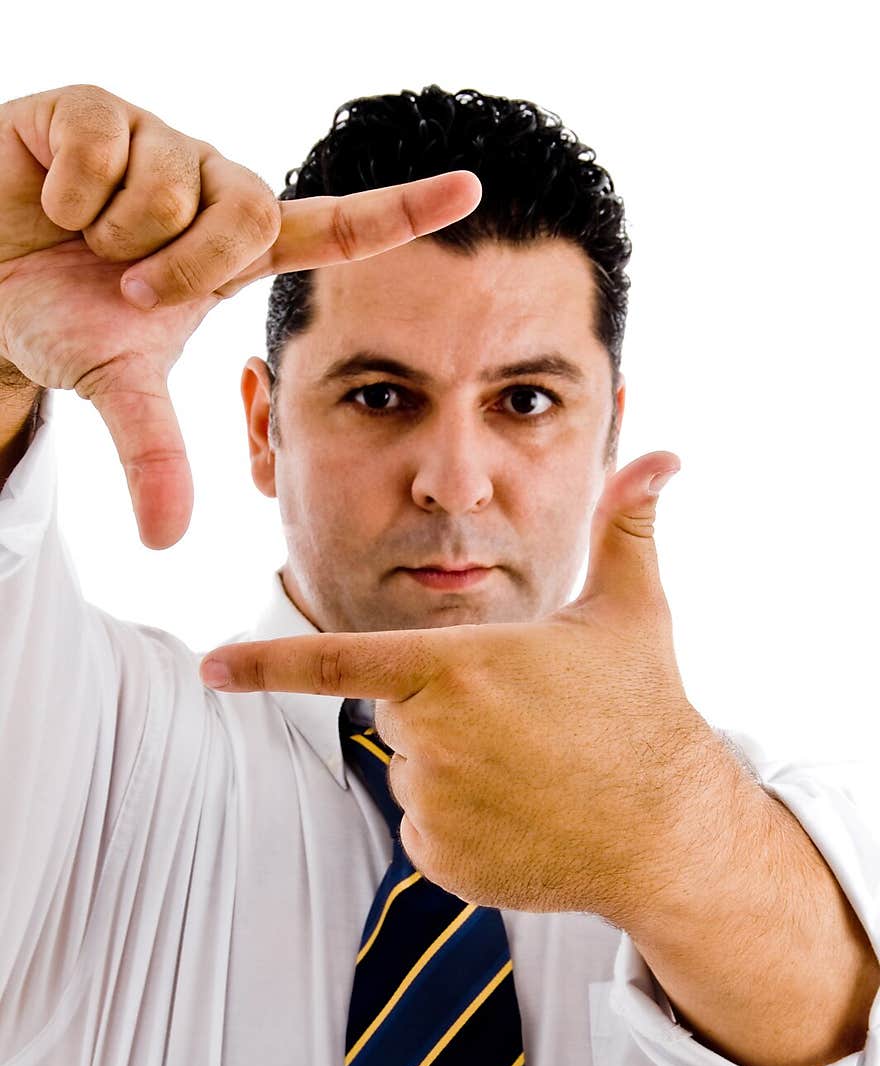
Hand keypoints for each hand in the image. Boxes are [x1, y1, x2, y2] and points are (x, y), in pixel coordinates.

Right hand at [0, 84, 479, 547]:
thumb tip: (165, 541)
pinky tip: (54, 201)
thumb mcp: (114, 387)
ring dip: (117, 232)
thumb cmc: (59, 320)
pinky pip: (106, 143)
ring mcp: (156, 142)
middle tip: (127, 291)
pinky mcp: (95, 108)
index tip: (470, 191)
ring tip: (85, 242)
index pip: (332, 229)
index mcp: (232, 251)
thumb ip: (153, 453)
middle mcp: (209, 190)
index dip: (399, 212)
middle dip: (182, 269)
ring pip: (173, 183)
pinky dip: (69, 188)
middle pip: (248, 214)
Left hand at [199, 452, 726, 915]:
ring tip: (533, 771)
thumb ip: (627, 530)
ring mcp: (434, 805)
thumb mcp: (633, 613)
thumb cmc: (646, 712)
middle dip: (445, 709)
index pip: (337, 662)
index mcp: (457, 664)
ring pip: (413, 771)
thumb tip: (664, 455)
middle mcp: (433, 736)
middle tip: (525, 722)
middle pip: (399, 711)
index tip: (209, 668)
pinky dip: (461, 824)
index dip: (265, 665)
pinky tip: (524, 816)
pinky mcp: (440, 861)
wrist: (671, 833)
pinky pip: (425, 830)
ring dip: (456, 768)